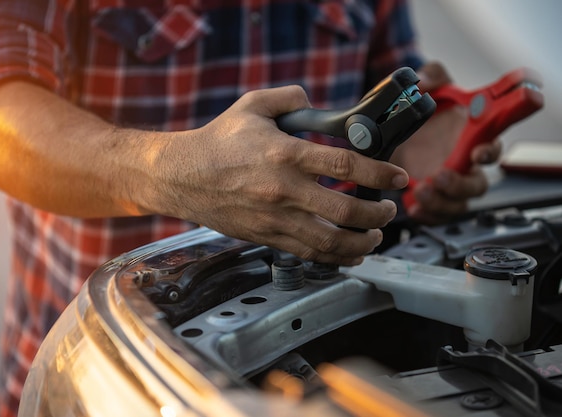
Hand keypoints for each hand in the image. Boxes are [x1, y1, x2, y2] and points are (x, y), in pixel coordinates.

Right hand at [136, 86, 409, 264]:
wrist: (182, 177)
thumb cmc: (218, 141)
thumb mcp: (252, 106)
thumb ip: (289, 97)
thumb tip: (314, 101)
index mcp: (285, 154)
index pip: (345, 166)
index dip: (379, 174)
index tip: (399, 178)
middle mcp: (284, 190)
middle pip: (345, 211)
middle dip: (378, 214)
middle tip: (389, 210)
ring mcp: (275, 218)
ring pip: (330, 242)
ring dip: (362, 243)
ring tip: (376, 236)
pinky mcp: (266, 236)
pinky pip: (308, 254)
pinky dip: (335, 258)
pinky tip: (350, 254)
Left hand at [391, 62, 501, 223]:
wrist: (393, 130)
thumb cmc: (422, 111)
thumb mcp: (426, 87)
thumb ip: (431, 76)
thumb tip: (425, 80)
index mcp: (471, 138)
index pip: (492, 148)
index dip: (489, 153)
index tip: (477, 153)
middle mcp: (463, 164)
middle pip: (477, 185)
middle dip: (460, 185)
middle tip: (440, 176)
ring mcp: (447, 183)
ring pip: (458, 204)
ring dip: (443, 202)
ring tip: (421, 191)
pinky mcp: (430, 196)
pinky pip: (437, 214)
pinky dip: (428, 215)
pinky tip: (413, 207)